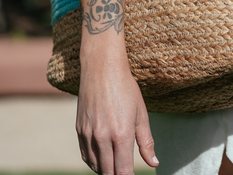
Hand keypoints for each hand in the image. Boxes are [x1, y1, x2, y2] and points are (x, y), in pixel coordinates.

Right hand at [76, 57, 158, 173]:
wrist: (102, 68)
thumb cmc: (126, 88)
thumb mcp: (141, 114)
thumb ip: (146, 142)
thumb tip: (154, 163)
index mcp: (121, 135)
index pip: (123, 172)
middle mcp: (103, 138)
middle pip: (108, 172)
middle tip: (125, 172)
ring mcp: (88, 134)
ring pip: (96, 166)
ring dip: (105, 170)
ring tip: (115, 166)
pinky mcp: (79, 130)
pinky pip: (85, 155)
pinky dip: (94, 162)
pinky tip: (102, 160)